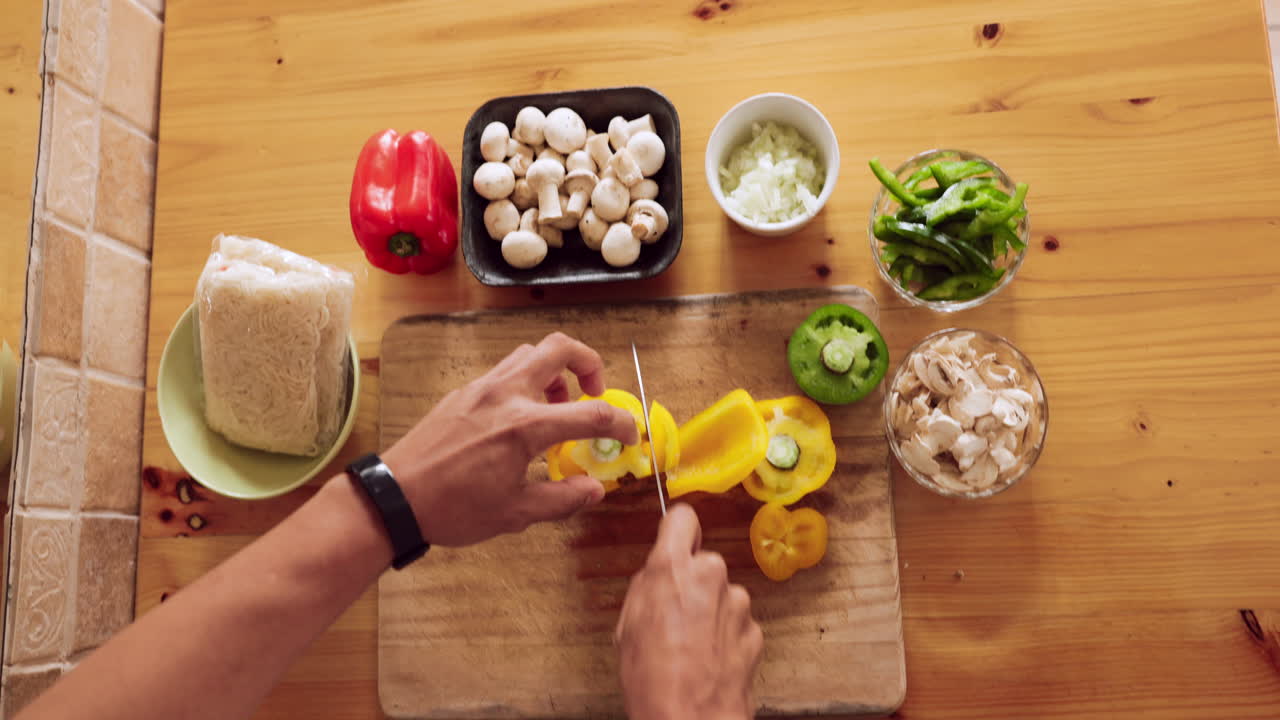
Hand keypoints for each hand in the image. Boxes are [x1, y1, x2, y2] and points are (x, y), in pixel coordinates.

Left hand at [382, 332, 638, 545]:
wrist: (394, 497)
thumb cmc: (453, 508)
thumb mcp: (515, 513)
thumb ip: (562, 498)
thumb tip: (595, 490)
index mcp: (524, 427)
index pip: (591, 414)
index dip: (621, 423)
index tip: (629, 435)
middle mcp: (506, 395)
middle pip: (559, 348)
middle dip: (589, 363)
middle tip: (595, 392)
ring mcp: (481, 388)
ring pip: (529, 354)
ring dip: (554, 372)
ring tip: (557, 407)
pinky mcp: (462, 392)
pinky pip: (504, 372)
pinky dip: (525, 383)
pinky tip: (520, 419)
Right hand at [616, 504, 762, 719]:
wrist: (689, 719)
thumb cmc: (652, 680)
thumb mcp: (628, 625)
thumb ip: (647, 587)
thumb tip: (658, 577)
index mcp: (672, 568)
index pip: (682, 518)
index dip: (677, 531)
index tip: (675, 540)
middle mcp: (710, 575)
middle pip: (704, 562)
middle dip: (693, 583)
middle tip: (674, 615)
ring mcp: (737, 602)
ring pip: (722, 594)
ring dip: (710, 612)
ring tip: (690, 646)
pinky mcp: (754, 629)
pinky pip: (736, 622)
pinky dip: (725, 636)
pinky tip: (708, 659)